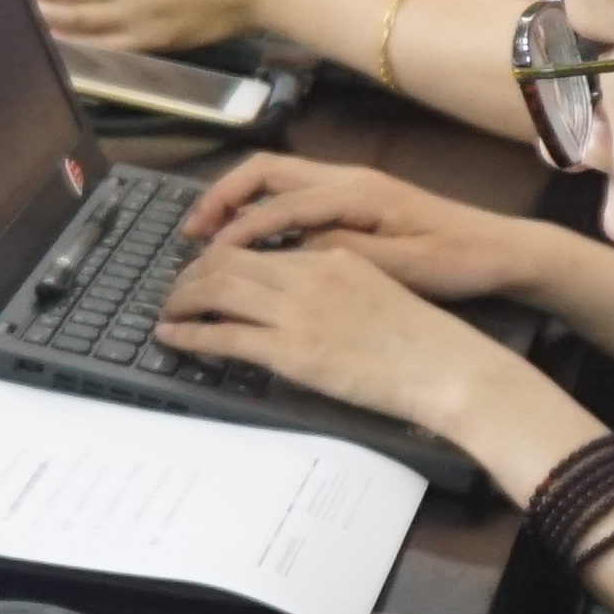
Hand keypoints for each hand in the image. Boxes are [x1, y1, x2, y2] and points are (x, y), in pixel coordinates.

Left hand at [153, 230, 545, 435]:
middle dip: (190, 275)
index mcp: (330, 257)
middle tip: (173, 291)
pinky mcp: (293, 351)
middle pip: (227, 261)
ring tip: (167, 312)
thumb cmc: (423, 339)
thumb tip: (295, 293)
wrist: (447, 368)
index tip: (201, 268)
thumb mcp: (375, 289)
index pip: (257, 246)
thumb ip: (333, 281)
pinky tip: (172, 337)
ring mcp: (299, 313)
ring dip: (182, 300)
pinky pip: (225, 337)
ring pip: (218, 291)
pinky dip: (191, 334)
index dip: (218, 256)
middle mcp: (308, 275)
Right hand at [177, 152, 550, 303]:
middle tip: (192, 233)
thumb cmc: (457, 262)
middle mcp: (348, 177)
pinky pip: (293, 190)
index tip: (205, 257)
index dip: (237, 229)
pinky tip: (254, 239)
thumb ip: (343, 257)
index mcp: (356, 193)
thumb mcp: (402, 268)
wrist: (505, 251)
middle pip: (265, 170)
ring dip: (238, 199)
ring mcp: (352, 182)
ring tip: (210, 234)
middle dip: (222, 197)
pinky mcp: (358, 196)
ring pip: (276, 176)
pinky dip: (261, 206)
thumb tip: (290, 251)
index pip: (277, 203)